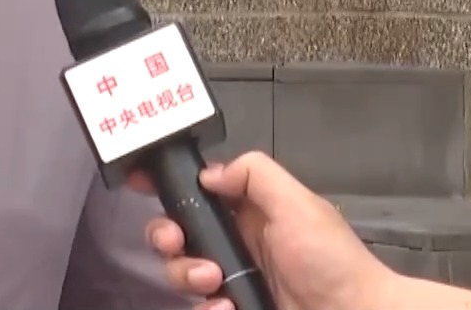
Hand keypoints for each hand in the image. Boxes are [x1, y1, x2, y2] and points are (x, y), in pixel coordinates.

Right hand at [138, 150, 399, 309]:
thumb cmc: (330, 260)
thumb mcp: (298, 204)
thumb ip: (255, 177)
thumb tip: (208, 174)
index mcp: (249, 211)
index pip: (199, 192)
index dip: (168, 186)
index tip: (140, 184)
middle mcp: (235, 244)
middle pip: (177, 233)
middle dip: (165, 235)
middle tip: (174, 242)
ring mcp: (233, 282)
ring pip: (181, 273)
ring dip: (186, 273)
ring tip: (214, 281)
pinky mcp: (234, 309)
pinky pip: (201, 309)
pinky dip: (207, 308)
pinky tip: (227, 307)